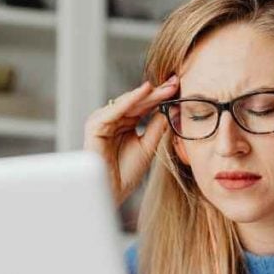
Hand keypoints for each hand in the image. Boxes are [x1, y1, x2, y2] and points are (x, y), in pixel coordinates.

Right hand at [84, 75, 178, 204]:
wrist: (112, 191)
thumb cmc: (127, 173)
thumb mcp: (148, 146)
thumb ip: (156, 127)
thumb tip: (170, 108)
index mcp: (124, 123)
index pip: (143, 106)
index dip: (161, 97)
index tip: (178, 87)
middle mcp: (112, 119)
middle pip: (137, 102)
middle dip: (156, 92)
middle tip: (174, 82)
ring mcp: (102, 121)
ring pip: (127, 103)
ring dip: (146, 95)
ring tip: (164, 87)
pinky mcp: (95, 126)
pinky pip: (114, 110)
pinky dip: (130, 100)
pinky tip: (144, 91)